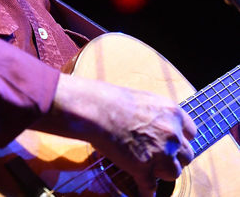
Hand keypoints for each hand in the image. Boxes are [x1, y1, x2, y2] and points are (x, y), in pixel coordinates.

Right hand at [34, 74, 196, 195]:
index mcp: (173, 114)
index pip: (191, 133)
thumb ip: (156, 115)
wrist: (96, 109)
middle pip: (186, 155)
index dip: (181, 138)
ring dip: (162, 172)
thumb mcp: (143, 100)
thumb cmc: (112, 100)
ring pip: (173, 173)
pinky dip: (145, 192)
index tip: (174, 142)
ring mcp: (160, 154)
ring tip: (149, 169)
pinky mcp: (144, 170)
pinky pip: (150, 188)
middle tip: (161, 156)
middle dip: (174, 157)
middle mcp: (172, 134)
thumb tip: (154, 127)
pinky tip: (142, 193)